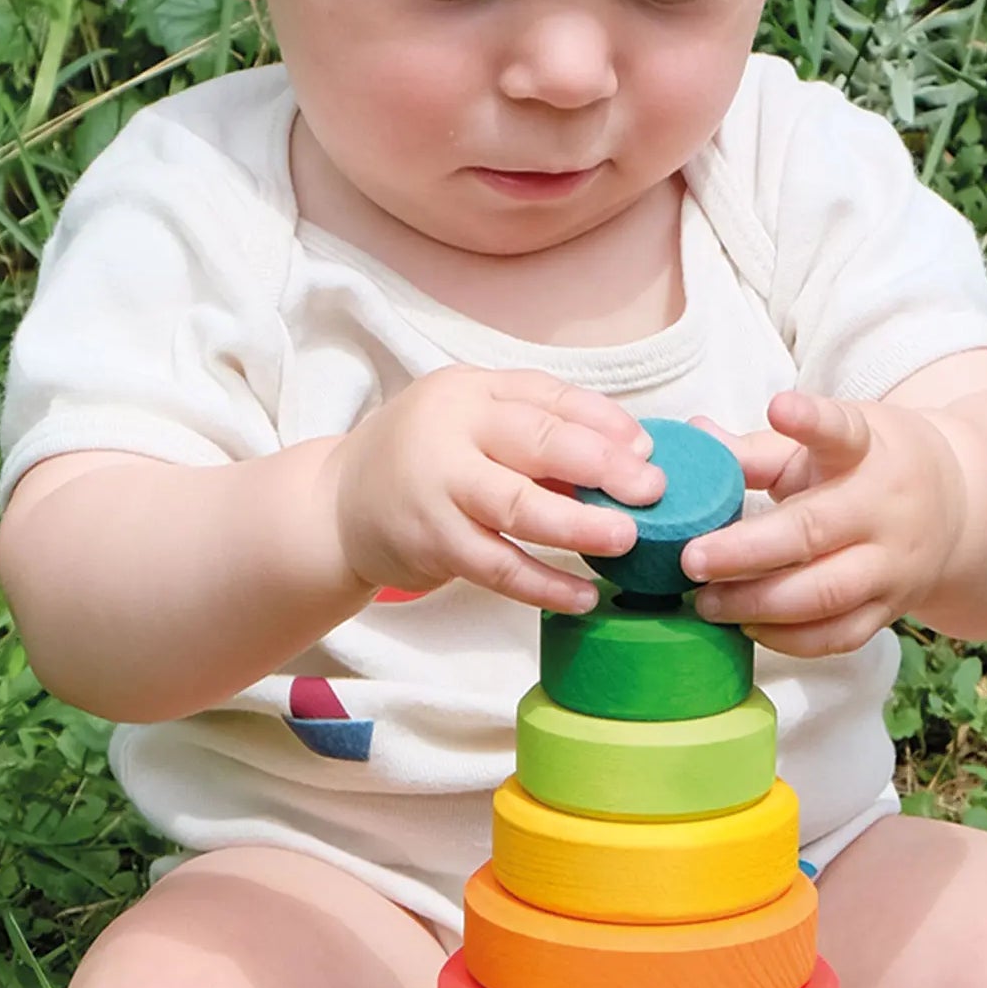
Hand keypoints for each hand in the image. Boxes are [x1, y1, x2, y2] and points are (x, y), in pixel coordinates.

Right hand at [332, 366, 662, 611]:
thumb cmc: (426, 461)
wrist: (335, 505)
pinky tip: (583, 596)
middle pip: (538, 441)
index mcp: (473, 391)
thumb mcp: (472, 424)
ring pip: (518, 507)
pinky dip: (543, 584)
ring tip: (626, 540)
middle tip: (651, 491)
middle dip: (603, 465)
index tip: (647, 449)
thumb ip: (536, 432)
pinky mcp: (430, 542)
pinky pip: (497, 567)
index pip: (549, 397)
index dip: (604, 423)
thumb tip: (630, 456)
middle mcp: (453, 430)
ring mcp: (438, 487)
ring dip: (579, 526)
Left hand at [679, 390, 966, 657]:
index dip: (811, 422)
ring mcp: (893, 566)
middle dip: (746, 552)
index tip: (780, 406)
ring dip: (758, 604)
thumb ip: (759, 448)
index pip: (843, 432)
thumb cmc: (869, 467)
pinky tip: (748, 627)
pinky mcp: (891, 610)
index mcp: (868, 450)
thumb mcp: (828, 442)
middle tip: (691, 561)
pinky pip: (838, 636)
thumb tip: (695, 434)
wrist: (958, 507)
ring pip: (824, 596)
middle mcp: (886, 509)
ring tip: (707, 603)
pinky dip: (789, 640)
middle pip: (814, 532)